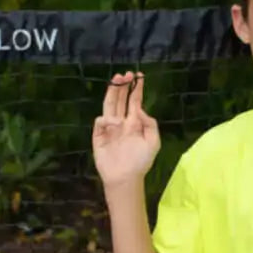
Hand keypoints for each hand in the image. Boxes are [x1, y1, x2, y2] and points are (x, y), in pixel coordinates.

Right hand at [92, 71, 160, 187]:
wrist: (125, 177)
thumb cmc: (141, 162)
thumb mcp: (153, 142)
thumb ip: (150, 123)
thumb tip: (138, 108)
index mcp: (134, 123)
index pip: (134, 101)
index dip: (137, 88)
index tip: (139, 75)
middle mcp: (122, 122)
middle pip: (121, 99)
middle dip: (123, 86)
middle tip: (126, 74)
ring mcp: (110, 128)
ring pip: (110, 105)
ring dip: (112, 92)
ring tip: (117, 79)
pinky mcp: (98, 135)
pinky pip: (100, 121)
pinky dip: (106, 118)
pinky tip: (114, 122)